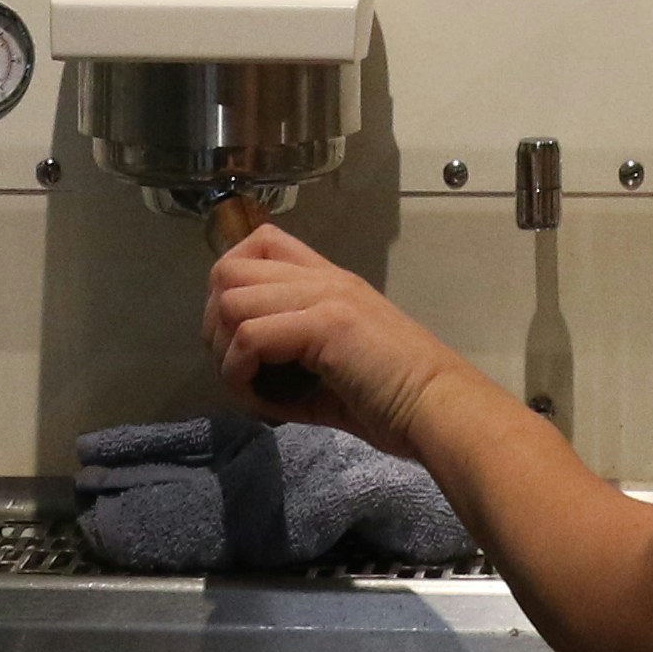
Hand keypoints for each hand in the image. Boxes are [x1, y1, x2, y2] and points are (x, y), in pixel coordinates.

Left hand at [204, 223, 476, 458]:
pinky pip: (250, 336)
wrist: (438, 408)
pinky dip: (239, 371)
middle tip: (234, 366)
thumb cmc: (394, 399)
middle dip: (214, 322)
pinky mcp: (327, 323)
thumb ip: (289, 361)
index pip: (259, 243)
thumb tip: (247, 377)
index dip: (230, 287)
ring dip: (224, 350)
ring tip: (246, 383)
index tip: (237, 337)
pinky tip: (258, 396)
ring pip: (232, 299)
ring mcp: (326, 295)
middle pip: (229, 268)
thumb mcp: (332, 370)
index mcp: (329, 281)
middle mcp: (324, 277)